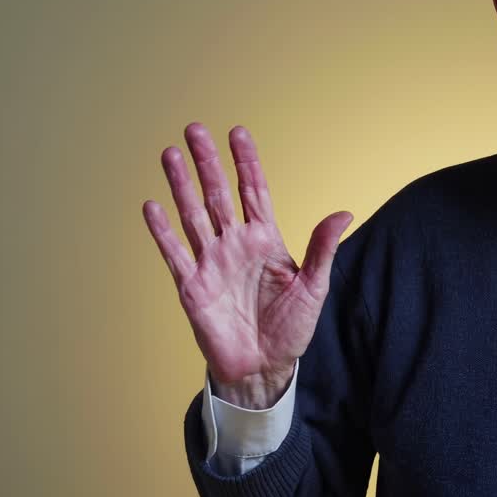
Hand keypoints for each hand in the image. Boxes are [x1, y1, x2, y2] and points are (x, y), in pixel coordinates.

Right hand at [142, 123, 352, 407]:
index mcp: (265, 239)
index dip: (246, 162)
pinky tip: (153, 206)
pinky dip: (163, 231)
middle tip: (194, 129)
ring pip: (193, 215)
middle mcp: (235, 244)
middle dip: (207, 161)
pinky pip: (175, 253)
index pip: (253, 190)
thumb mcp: (314, 286)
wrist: (265, 368)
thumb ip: (322, 248)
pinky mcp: (191, 286)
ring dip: (181, 185)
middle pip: (218, 194)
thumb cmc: (291, 328)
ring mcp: (211, 262)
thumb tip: (344, 212)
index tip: (238, 132)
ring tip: (170, 154)